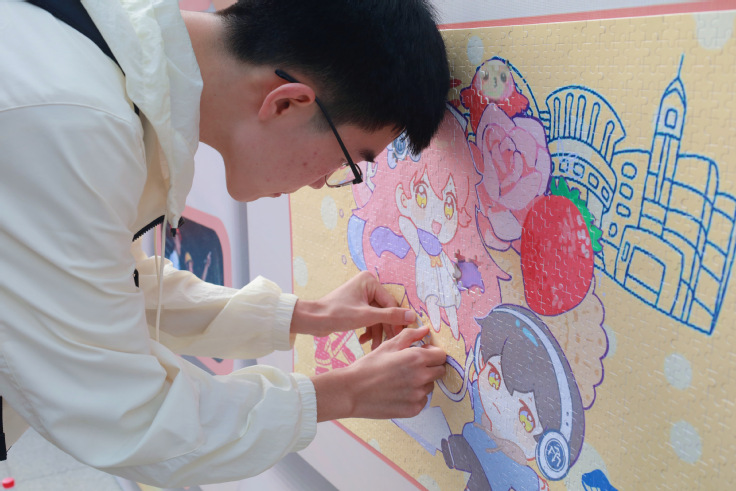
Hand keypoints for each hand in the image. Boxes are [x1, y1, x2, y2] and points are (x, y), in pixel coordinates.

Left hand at [291, 271, 415, 348]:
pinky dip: (368, 329)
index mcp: (370, 281)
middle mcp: (367, 285)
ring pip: (376, 316)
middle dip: (385, 328)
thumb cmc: (337, 314)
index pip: (390, 302)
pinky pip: (368, 318)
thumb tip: (412, 316)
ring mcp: (361, 296)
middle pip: (384, 310)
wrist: (313, 320)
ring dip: (376, 332)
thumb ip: (390, 316)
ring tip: (375, 347)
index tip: (404, 335)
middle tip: (390, 343)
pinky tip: (365, 341)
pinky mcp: (356, 306)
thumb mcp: (366, 316)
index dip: (397, 320)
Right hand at [311, 325, 445, 420]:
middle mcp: (421, 377)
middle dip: (429, 367)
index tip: (422, 354)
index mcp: (416, 358)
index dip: (432, 353)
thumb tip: (425, 330)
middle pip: (439, 371)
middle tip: (411, 367)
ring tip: (401, 380)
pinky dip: (414, 396)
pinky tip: (398, 392)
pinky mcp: (413, 410)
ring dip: (421, 382)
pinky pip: (422, 400)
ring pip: (430, 386)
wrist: (352, 391)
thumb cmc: (368, 366)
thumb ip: (409, 336)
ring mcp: (418, 395)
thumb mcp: (388, 346)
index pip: (441, 355)